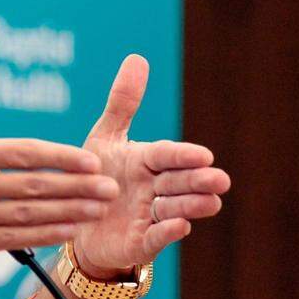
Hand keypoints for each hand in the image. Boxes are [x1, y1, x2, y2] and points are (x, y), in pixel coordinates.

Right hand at [0, 49, 120, 265]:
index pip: (19, 153)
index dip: (58, 156)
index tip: (88, 158)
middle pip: (33, 185)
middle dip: (77, 185)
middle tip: (111, 185)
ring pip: (28, 214)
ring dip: (68, 210)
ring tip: (99, 207)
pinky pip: (11, 239)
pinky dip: (42, 235)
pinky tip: (66, 230)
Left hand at [73, 55, 230, 278]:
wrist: (80, 219)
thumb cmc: (97, 174)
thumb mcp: (106, 137)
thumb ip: (123, 102)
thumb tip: (137, 57)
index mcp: (146, 161)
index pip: (166, 155)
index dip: (182, 156)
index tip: (203, 154)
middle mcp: (153, 188)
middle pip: (177, 182)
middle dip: (196, 181)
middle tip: (218, 178)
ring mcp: (150, 215)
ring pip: (175, 209)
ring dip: (191, 205)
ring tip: (209, 201)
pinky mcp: (140, 241)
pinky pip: (156, 237)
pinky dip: (167, 232)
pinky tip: (179, 226)